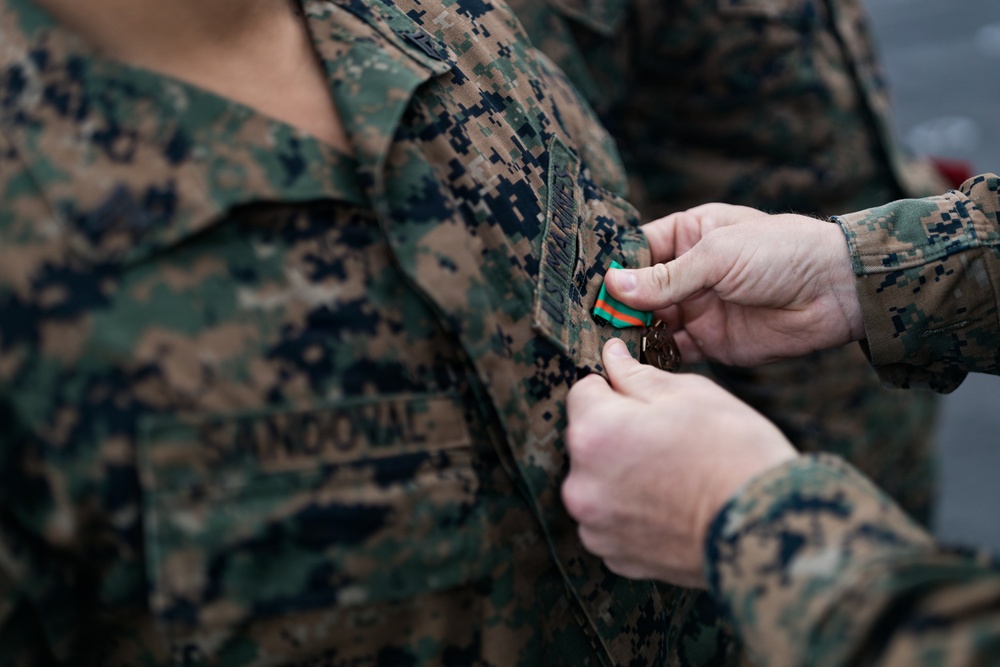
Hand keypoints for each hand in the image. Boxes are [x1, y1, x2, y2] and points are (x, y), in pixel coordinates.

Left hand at [562, 339, 796, 586]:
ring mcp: (594, 525)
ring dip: (621, 476)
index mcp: (593, 433)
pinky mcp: (614, 556)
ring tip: (673, 478)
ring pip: (598, 483)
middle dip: (618, 434)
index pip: (583, 391)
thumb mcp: (689, 394)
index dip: (616, 389)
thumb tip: (612, 355)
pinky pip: (612, 522)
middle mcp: (581, 482)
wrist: (768, 530)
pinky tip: (671, 508)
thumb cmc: (733, 452)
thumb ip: (638, 375)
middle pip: (588, 440)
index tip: (647, 402)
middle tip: (670, 441)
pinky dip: (632, 513)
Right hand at [606, 203, 863, 365]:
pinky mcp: (710, 343)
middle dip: (615, 306)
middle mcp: (688, 272)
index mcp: (689, 234)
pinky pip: (672, 352)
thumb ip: (665, 277)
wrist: (837, 292)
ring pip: (650, 323)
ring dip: (630, 333)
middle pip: (637, 291)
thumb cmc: (782, 252)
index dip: (613, 268)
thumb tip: (613, 285)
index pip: (636, 251)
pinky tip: (632, 362)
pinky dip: (653, 357)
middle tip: (587, 322)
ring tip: (602, 345)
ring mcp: (698, 308)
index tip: (585, 286)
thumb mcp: (718, 255)